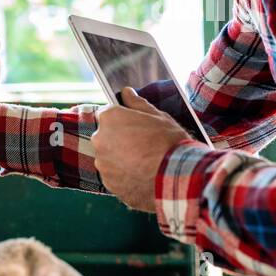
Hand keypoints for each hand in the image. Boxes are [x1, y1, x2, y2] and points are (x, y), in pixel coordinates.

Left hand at [93, 87, 193, 212]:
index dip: (122, 119)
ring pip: (109, 157)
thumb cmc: (169, 142)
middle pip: (106, 136)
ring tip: (145, 162)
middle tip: (143, 144)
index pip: (107, 114)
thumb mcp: (158, 116)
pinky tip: (142, 175)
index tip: (134, 125)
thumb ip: (137, 103)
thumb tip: (126, 92)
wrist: (176, 176)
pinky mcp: (108, 182)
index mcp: (110, 118)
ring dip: (121, 158)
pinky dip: (124, 175)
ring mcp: (102, 163)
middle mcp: (99, 139)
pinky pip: (114, 176)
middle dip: (120, 139)